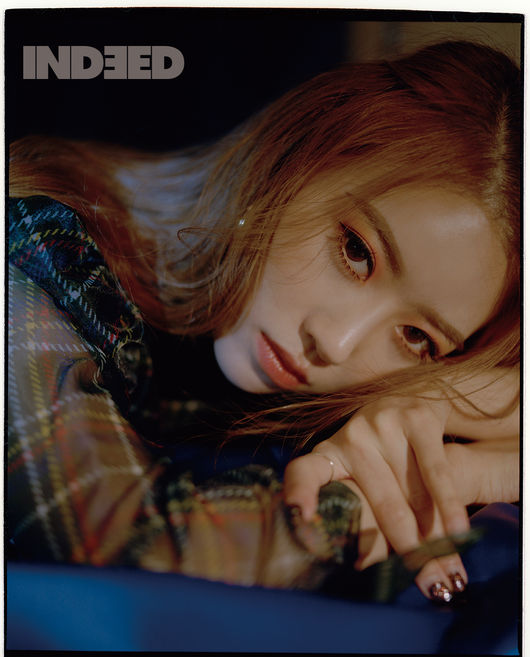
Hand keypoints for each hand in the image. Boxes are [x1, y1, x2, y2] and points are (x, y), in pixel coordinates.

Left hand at [283, 396, 471, 600]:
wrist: (410, 397)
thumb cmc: (381, 450)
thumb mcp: (357, 470)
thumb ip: (357, 509)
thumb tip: (365, 567)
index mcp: (329, 454)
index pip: (303, 473)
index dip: (299, 493)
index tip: (301, 517)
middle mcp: (351, 437)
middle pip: (380, 506)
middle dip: (407, 552)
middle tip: (427, 586)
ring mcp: (383, 424)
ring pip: (413, 495)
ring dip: (434, 538)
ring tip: (447, 573)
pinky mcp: (416, 418)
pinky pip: (436, 472)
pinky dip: (448, 506)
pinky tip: (459, 532)